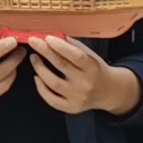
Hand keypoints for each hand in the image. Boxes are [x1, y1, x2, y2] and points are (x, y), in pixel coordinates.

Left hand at [27, 32, 142, 115]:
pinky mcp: (71, 107)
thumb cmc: (96, 68)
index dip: (60, 46)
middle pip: (62, 67)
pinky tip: (37, 77)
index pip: (76, 56)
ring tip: (34, 57)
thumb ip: (72, 45)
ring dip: (40, 69)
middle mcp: (86, 84)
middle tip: (33, 41)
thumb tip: (52, 34)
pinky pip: (52, 100)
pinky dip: (41, 89)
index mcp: (92, 68)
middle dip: (45, 52)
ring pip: (54, 83)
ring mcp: (78, 97)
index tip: (47, 37)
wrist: (109, 92)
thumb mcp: (90, 54)